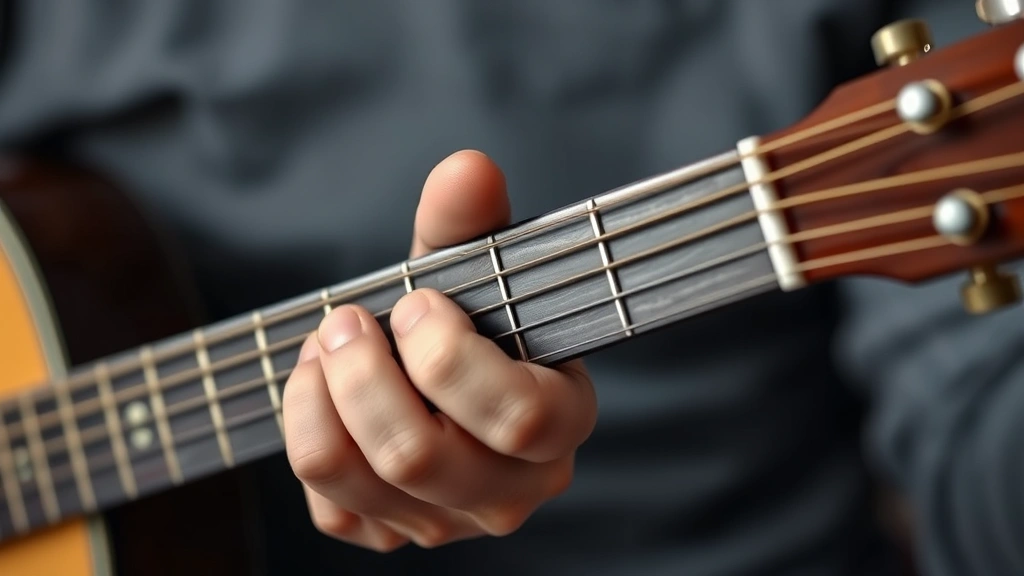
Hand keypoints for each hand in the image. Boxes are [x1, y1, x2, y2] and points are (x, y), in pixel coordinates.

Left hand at [282, 150, 597, 550]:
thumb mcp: (472, 269)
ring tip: (326, 343)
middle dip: (364, 372)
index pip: (517, 417)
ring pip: (362, 480)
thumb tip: (468, 169)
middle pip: (419, 456)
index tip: (418, 303)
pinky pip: (332, 507)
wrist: (439, 373)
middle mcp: (510, 489)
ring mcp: (449, 522)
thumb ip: (473, 224)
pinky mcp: (392, 534)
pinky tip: (323, 391)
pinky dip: (310, 435)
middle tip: (347, 318)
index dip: (450, 356)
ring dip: (322, 396)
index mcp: (558, 424)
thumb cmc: (468, 319)